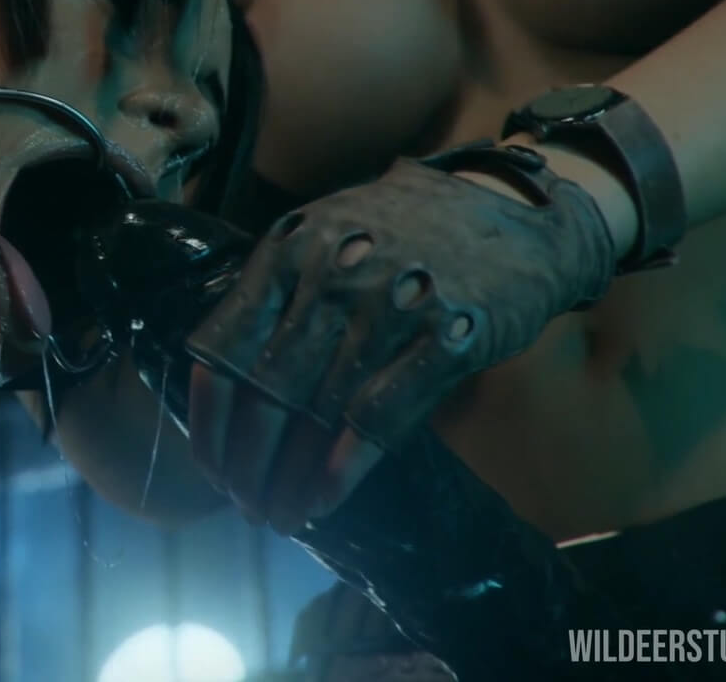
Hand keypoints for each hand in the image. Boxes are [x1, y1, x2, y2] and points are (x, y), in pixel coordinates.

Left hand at [184, 143, 617, 532]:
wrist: (515, 210)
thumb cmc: (403, 232)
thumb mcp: (326, 235)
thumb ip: (279, 294)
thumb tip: (227, 386)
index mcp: (288, 249)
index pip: (224, 348)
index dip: (211, 421)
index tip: (210, 469)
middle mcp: (332, 274)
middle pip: (268, 390)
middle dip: (249, 462)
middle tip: (247, 506)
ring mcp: (392, 305)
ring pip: (319, 410)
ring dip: (293, 476)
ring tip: (282, 516)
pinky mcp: (450, 337)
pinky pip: (381, 412)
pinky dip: (346, 465)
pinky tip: (325, 497)